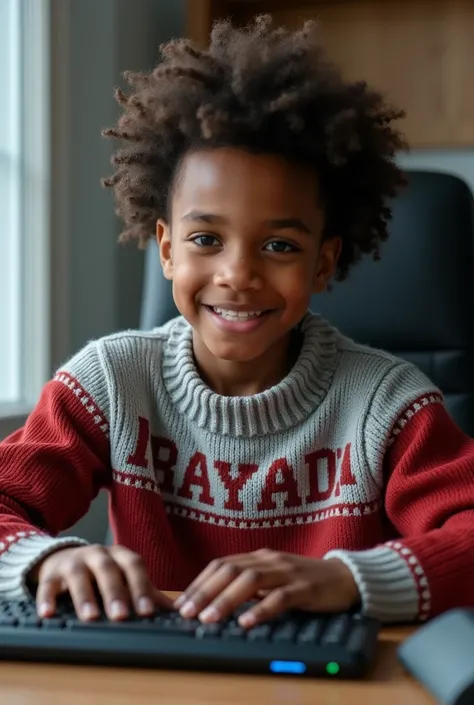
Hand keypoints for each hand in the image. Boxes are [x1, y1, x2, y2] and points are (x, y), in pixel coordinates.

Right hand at [30, 544, 172, 620]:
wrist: (64, 558)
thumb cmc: (102, 573)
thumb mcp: (125, 578)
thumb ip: (147, 593)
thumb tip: (179, 611)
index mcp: (120, 556)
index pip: (134, 566)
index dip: (141, 587)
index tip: (147, 612)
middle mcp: (98, 555)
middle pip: (108, 570)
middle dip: (115, 592)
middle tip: (121, 616)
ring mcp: (74, 561)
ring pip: (79, 575)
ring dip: (84, 596)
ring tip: (90, 617)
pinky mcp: (52, 573)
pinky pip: (48, 584)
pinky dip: (47, 598)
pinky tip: (48, 614)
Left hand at [174, 549, 359, 627]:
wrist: (345, 577)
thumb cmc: (304, 581)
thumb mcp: (273, 579)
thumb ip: (249, 586)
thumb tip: (214, 603)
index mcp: (259, 557)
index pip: (221, 564)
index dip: (199, 583)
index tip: (180, 603)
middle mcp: (270, 560)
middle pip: (231, 570)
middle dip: (205, 591)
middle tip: (186, 612)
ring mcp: (287, 572)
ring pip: (251, 581)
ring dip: (226, 599)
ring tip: (209, 618)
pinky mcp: (305, 588)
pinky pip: (280, 598)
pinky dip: (261, 609)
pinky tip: (247, 622)